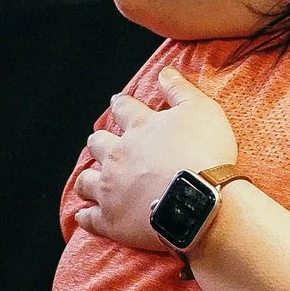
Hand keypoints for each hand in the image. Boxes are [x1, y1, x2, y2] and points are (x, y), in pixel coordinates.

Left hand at [72, 68, 238, 249]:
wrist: (201, 201)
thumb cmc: (205, 153)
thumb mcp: (202, 110)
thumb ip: (181, 89)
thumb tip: (165, 71)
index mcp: (139, 128)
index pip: (123, 109)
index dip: (121, 105)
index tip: (118, 104)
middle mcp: (118, 155)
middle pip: (98, 143)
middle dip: (100, 141)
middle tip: (102, 142)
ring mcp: (111, 189)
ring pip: (86, 181)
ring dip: (88, 179)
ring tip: (90, 181)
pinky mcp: (111, 220)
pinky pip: (89, 218)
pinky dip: (86, 216)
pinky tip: (84, 216)